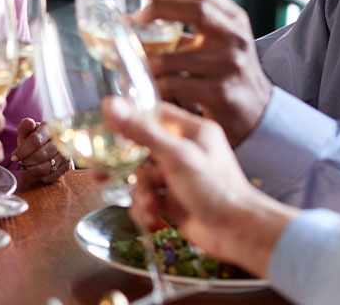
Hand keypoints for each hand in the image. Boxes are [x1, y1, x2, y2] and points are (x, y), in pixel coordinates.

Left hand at [11, 118, 70, 182]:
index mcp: (50, 128)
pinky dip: (40, 175)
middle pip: (41, 155)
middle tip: (21, 161)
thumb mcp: (27, 132)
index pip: (36, 140)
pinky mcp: (66, 166)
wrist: (50, 147)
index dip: (23, 151)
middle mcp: (61, 140)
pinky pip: (50, 176)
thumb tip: (28, 122)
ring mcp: (65, 154)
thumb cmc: (35, 138)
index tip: (14, 157)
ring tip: (28, 165)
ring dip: (32, 169)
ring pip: (46, 167)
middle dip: (27, 160)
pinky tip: (36, 169)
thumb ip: (25, 127)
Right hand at [101, 99, 295, 278]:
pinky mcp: (174, 200)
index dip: (129, 120)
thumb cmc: (215, 189)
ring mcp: (179, 176)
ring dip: (140, 192)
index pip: (154, 114)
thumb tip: (110, 105)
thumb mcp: (176, 156)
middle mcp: (185, 151)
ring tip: (147, 203)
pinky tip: (152, 215)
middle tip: (101, 172)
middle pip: (142, 148)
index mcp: (192, 131)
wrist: (238, 233)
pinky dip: (145, 207)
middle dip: (124, 164)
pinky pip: (148, 197)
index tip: (106, 128)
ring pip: (142, 176)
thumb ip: (142, 131)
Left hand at [130, 0, 272, 145]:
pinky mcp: (220, 93)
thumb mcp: (216, 42)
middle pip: (196, 9)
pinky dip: (154, 84)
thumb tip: (138, 19)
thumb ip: (187, 28)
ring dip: (146, 59)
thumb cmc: (227, 73)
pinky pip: (176, 85)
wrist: (257, 112)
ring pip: (176, 56)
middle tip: (130, 19)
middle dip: (157, 9)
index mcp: (233, 19)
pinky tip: (143, 84)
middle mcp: (235, 37)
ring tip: (126, 59)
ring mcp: (230, 65)